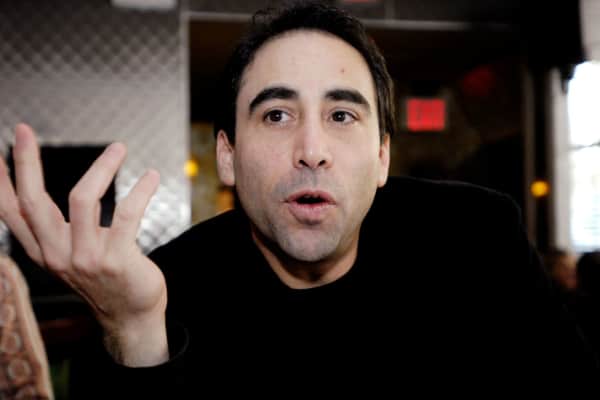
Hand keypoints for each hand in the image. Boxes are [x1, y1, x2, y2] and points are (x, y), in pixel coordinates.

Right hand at [0, 123, 167, 365]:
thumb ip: (55, 231)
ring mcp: (86, 258)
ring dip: (102, 167)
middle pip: (33, 202)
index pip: (11, 213)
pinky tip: (151, 177)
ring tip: (119, 148)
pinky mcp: (116, 259)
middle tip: (23, 130)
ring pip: (81, 199)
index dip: (0, 183)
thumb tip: (47, 196)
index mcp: (44, 251)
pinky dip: (141, 191)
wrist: (131, 317)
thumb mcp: (70, 256)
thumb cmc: (105, 278)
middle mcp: (57, 255)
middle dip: (26, 163)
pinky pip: (126, 214)